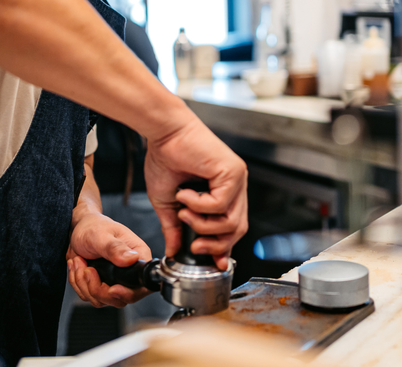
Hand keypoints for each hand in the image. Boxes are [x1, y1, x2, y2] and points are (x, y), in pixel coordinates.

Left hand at [67, 212, 153, 307]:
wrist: (78, 229)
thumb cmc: (94, 227)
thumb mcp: (102, 235)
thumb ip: (115, 248)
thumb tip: (131, 259)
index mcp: (138, 258)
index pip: (142, 287)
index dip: (128, 293)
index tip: (111, 288)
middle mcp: (128, 273)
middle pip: (120, 299)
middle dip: (98, 289)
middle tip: (88, 270)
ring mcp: (114, 282)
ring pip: (101, 300)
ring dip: (84, 283)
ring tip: (79, 262)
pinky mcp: (100, 286)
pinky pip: (88, 296)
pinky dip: (78, 283)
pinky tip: (78, 266)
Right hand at [144, 119, 248, 269]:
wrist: (163, 133)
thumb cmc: (166, 159)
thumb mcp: (168, 204)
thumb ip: (175, 228)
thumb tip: (173, 251)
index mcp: (223, 193)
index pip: (232, 229)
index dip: (223, 248)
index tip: (212, 263)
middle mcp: (235, 187)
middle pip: (238, 230)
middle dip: (215, 244)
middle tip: (195, 246)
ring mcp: (236, 179)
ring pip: (232, 222)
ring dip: (203, 224)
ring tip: (184, 211)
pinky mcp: (233, 172)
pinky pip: (220, 204)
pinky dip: (199, 205)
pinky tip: (185, 194)